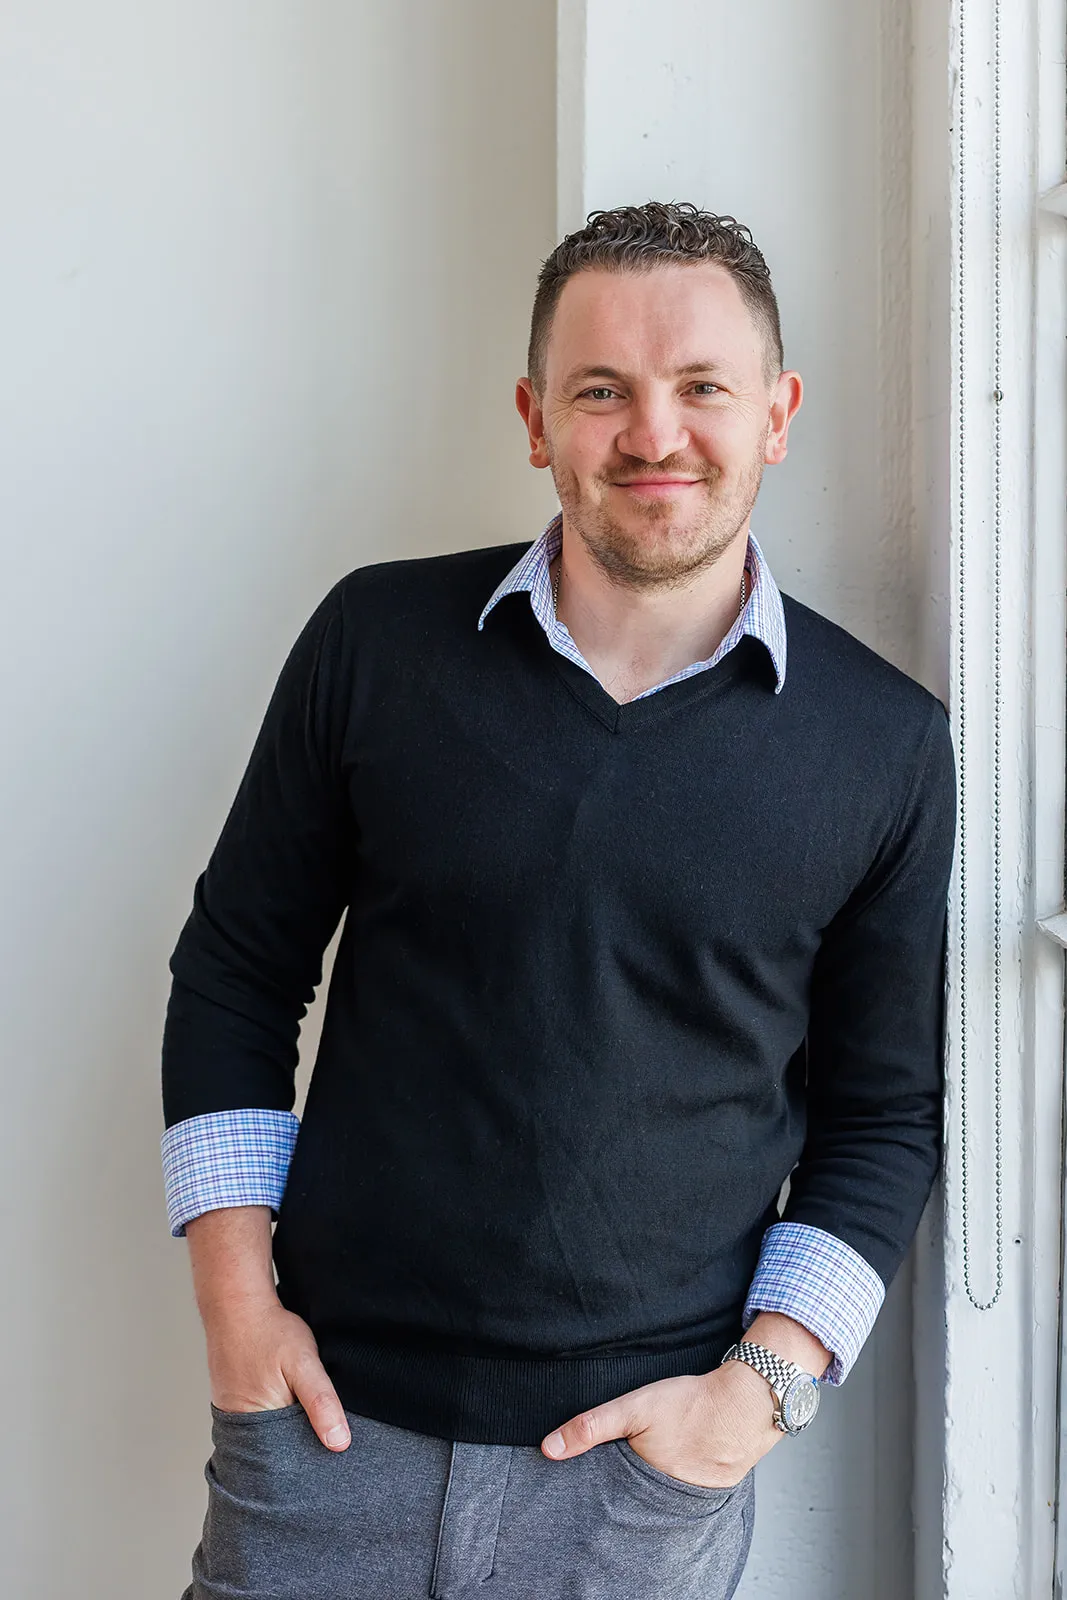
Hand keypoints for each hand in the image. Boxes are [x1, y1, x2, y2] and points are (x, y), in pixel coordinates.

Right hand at [204, 1295, 351, 1452]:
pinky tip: (289, 1400)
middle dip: (303, 1441)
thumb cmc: (269, 1331)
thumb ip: (321, 1402)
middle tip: (324, 1424)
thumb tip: (339, 1444)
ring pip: (271, 1433)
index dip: (314, 1454)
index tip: (335, 1449)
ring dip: (290, 1426)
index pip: (291, 1460)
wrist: (237, 1303)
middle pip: (280, 1449)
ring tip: (306, 1409)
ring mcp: (234, 1414)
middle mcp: (241, 1428)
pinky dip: (277, 1413)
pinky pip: (261, 1418)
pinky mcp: (233, 1401)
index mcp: (257, 1428)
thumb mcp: (304, 1363)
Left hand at [540, 1361, 781, 1487]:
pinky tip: (679, 1459)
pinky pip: (681, 1494)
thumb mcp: (633, 1407)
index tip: (591, 1472)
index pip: (607, 1497)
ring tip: (656, 1457)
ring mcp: (689, 1501)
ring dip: (650, 1484)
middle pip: (631, 1499)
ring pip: (656, 1497)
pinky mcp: (709, 1494)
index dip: (598, 1483)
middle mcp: (665, 1503)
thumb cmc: (690, 1403)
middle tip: (634, 1454)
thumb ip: (591, 1427)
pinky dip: (675, 1480)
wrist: (746, 1404)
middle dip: (624, 1486)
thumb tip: (549, 1449)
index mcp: (641, 1486)